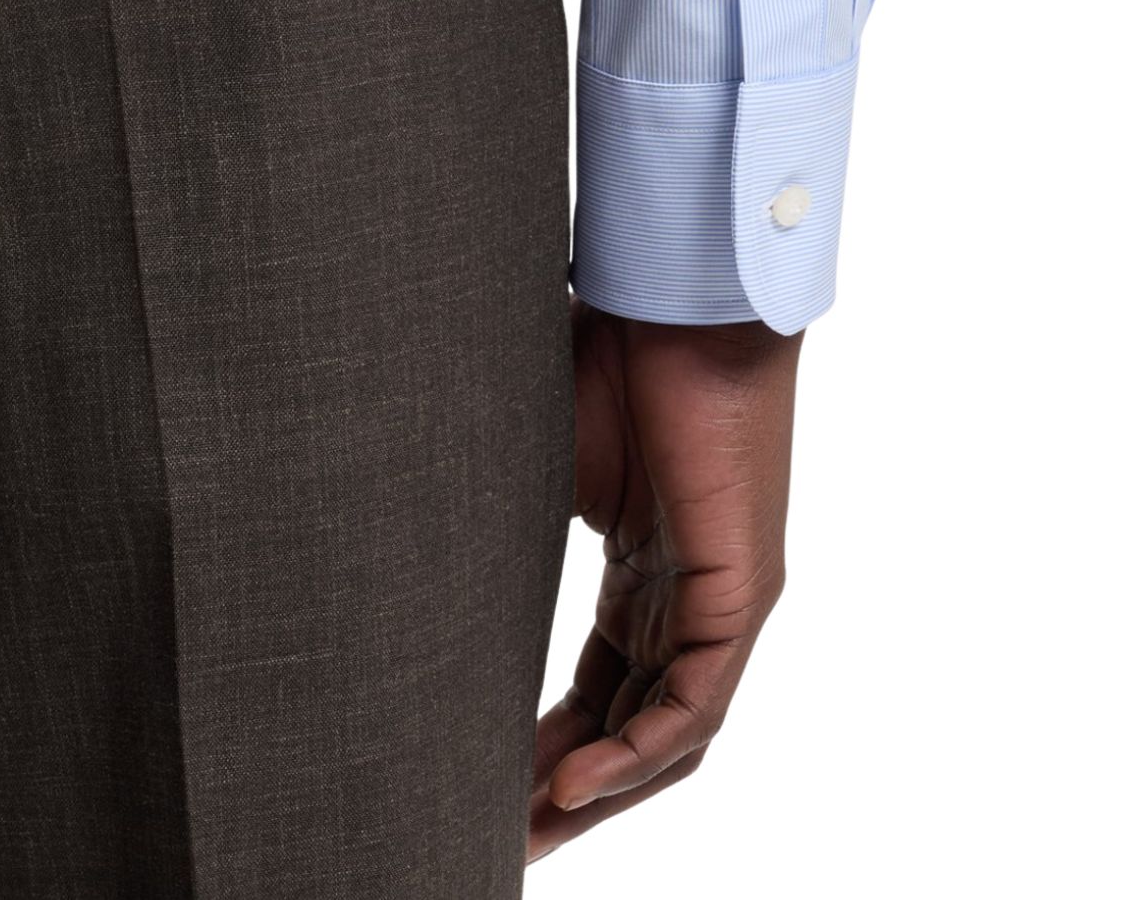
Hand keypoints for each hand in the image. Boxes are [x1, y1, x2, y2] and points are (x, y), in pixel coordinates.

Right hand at [528, 302, 801, 861]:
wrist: (673, 293)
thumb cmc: (606, 344)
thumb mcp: (533, 451)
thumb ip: (495, 513)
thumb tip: (392, 518)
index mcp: (643, 564)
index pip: (598, 686)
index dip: (544, 744)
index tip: (481, 784)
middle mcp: (685, 594)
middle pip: (630, 725)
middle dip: (565, 790)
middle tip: (501, 838)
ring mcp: (718, 597)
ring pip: (666, 734)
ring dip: (601, 793)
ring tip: (528, 833)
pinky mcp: (739, 590)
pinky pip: (696, 705)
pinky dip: (640, 754)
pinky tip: (578, 785)